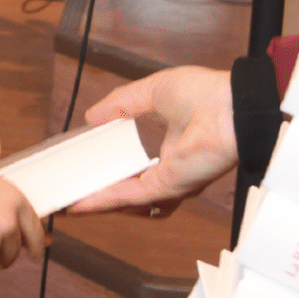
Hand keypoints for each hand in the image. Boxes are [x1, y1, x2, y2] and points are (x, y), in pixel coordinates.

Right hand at [68, 66, 238, 214]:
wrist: (233, 105)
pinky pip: (128, 198)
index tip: (80, 171)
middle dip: (94, 196)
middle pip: (124, 194)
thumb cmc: (207, 94)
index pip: (133, 171)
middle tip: (65, 196)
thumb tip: (93, 115)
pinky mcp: (168, 187)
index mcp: (170, 153)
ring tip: (65, 204)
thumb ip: (122, 104)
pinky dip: (102, 201)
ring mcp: (168, 184)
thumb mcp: (152, 92)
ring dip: (93, 205)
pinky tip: (79, 202)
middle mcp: (169, 174)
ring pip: (122, 202)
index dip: (106, 173)